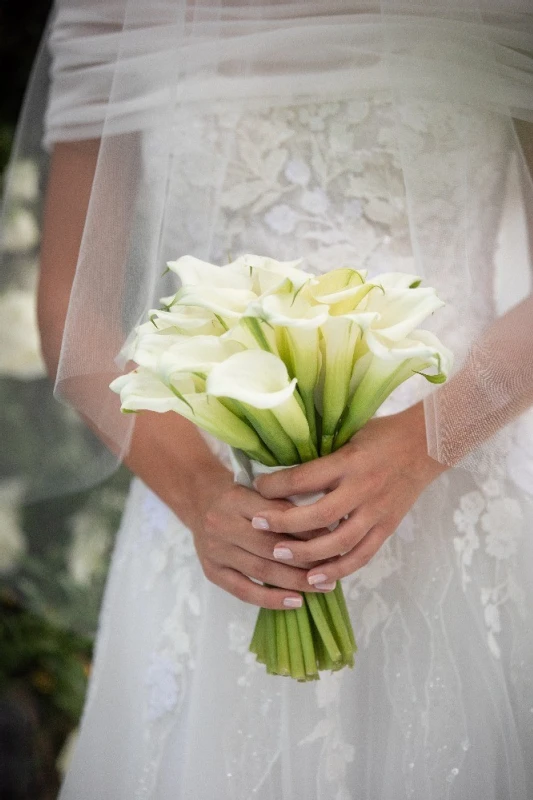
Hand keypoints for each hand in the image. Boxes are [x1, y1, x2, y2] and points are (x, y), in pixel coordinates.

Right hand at [189, 470, 330, 609]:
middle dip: (306, 560)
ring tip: (322, 587)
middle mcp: (222, 524)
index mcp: (237, 498)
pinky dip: (271, 599)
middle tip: (334, 567)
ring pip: (261, 570)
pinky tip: (295, 602)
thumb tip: (326, 528)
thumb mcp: (258, 489)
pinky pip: (244, 590)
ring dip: (295, 581)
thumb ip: (284, 504)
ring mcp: (215, 550)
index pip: (278, 517)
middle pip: (270, 547)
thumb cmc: (238, 493)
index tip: (334, 539)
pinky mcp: (212, 571)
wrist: (198, 499)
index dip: (308, 530)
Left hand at [252, 402, 446, 585]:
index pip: (306, 477)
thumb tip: (279, 462)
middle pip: (319, 514)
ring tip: (279, 556)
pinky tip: (315, 577)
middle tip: (258, 525)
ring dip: (307, 553)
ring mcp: (377, 512)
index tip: (256, 487)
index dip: (277, 485)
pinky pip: (362, 555)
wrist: (426, 445)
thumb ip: (321, 453)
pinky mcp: (387, 527)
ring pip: (339, 542)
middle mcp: (363, 488)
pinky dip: (338, 569)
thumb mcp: (348, 433)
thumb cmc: (382, 433)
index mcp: (350, 461)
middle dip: (285, 523)